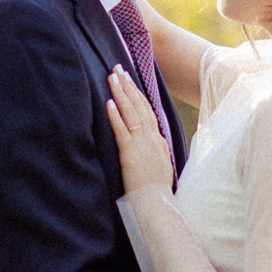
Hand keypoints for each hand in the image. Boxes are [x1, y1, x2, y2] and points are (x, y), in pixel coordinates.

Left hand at [104, 67, 173, 193]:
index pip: (147, 110)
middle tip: (118, 68)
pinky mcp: (130, 153)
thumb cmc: (157, 189)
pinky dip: (116, 115)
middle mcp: (151, 138)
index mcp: (158, 140)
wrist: (157, 203)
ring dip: (121, 93)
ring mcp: (141, 144)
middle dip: (128, 85)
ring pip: (131, 113)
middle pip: (139, 105)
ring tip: (112, 77)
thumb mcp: (162, 164)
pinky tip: (109, 102)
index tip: (129, 79)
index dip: (137, 93)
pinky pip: (122, 130)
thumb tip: (157, 140)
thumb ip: (158, 150)